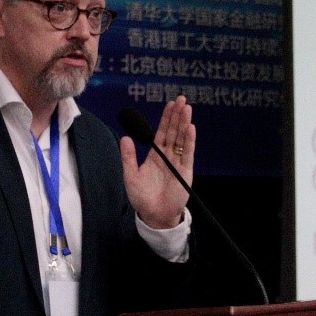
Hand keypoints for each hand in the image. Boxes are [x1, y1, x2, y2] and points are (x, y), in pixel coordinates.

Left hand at [120, 96, 194, 229]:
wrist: (154, 215)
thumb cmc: (142, 197)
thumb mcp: (130, 175)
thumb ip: (128, 156)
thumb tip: (125, 137)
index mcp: (155, 155)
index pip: (162, 132)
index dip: (166, 118)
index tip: (170, 104)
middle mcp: (168, 157)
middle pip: (174, 131)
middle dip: (177, 116)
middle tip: (181, 100)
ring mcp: (178, 163)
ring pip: (182, 139)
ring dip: (184, 124)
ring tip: (187, 109)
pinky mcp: (185, 172)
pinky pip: (187, 154)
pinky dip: (189, 141)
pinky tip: (190, 128)